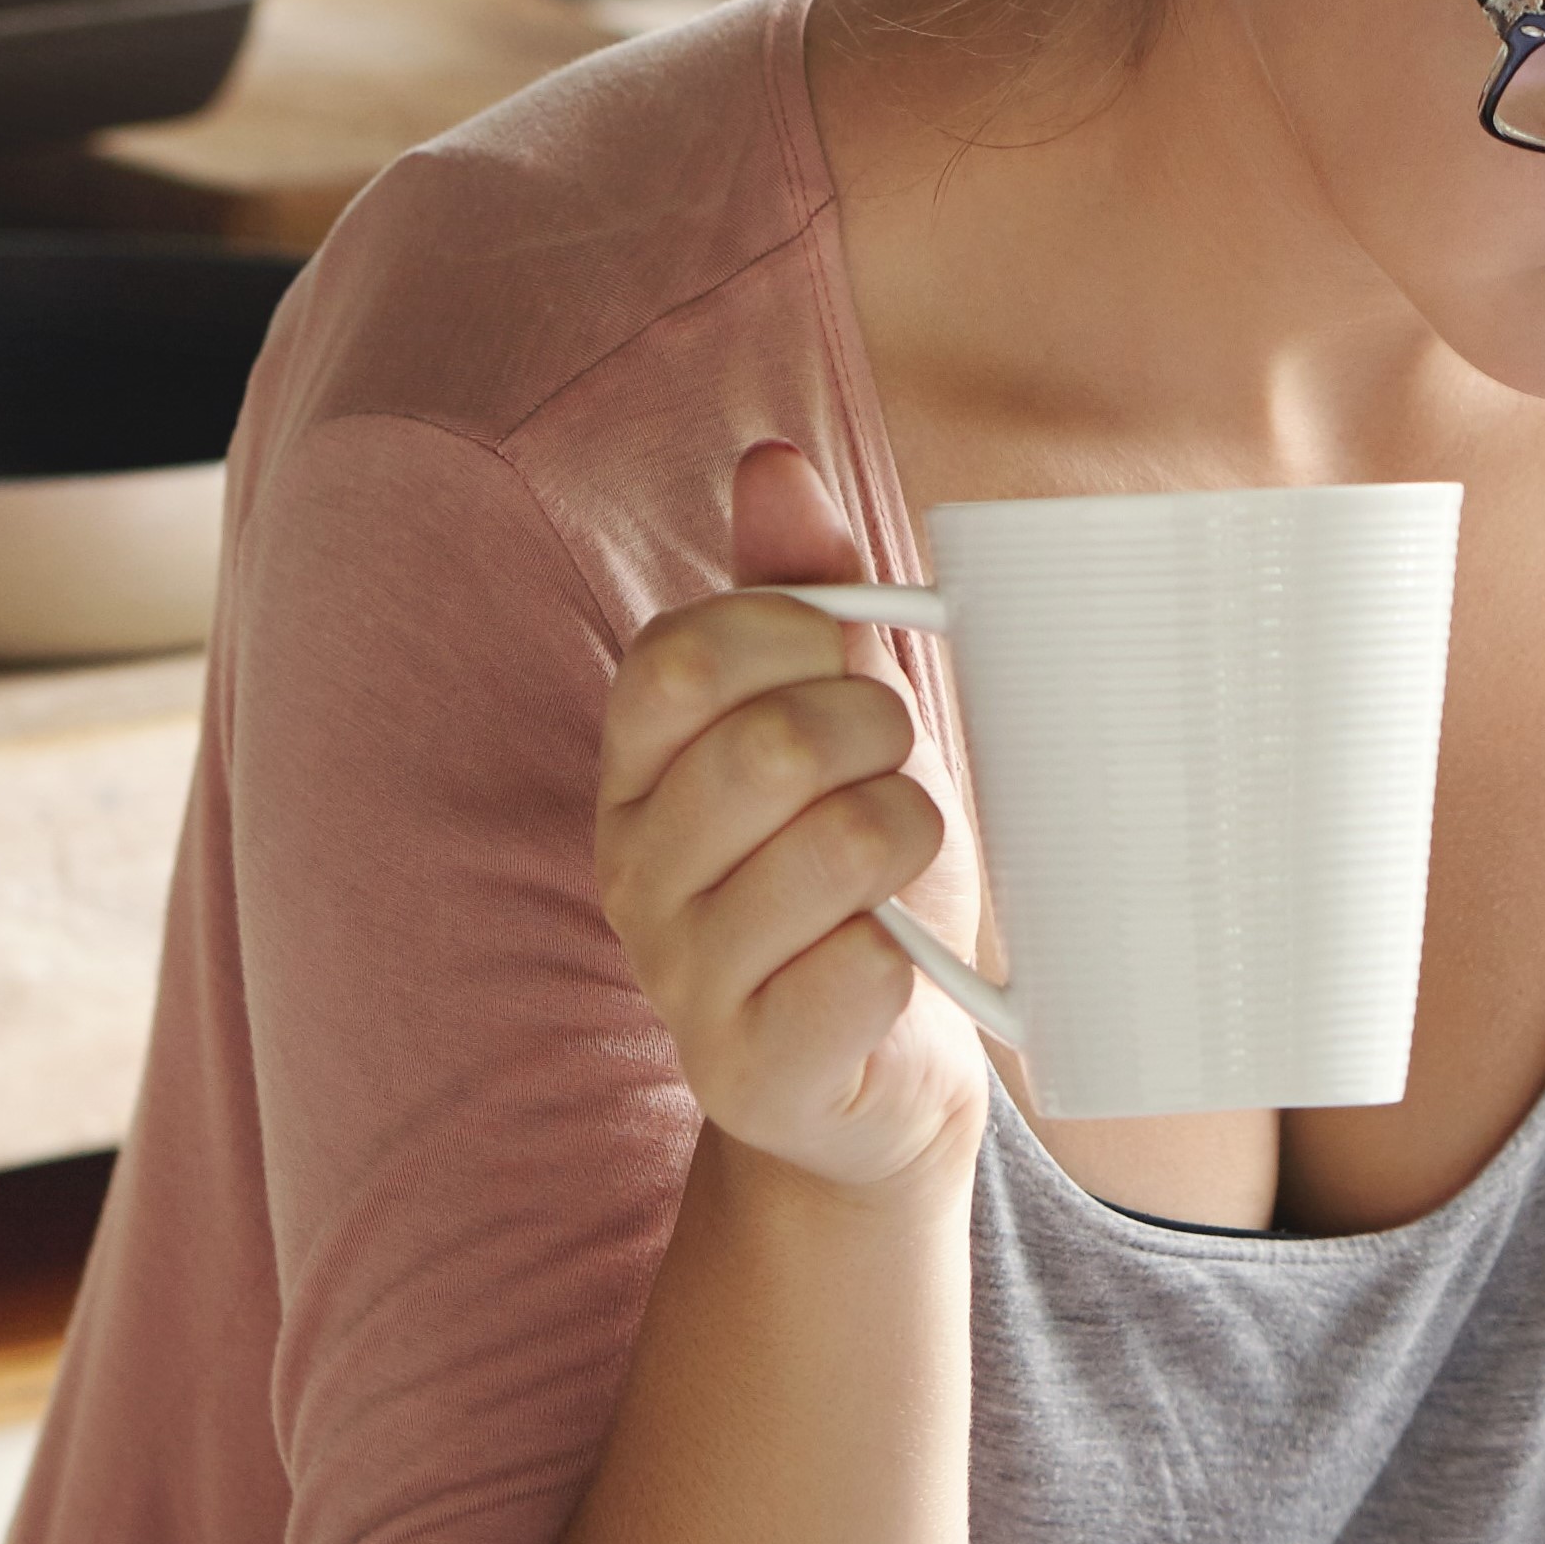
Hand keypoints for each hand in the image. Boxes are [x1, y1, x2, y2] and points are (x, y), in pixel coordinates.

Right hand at [592, 439, 984, 1189]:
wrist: (877, 1082)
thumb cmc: (860, 887)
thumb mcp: (837, 727)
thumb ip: (801, 598)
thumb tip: (773, 462)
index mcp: (639, 771)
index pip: (683, 656)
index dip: (797, 640)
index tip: (852, 670)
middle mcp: (634, 870)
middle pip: (768, 745)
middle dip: (876, 737)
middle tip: (902, 772)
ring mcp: (682, 977)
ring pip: (834, 848)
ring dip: (910, 838)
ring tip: (906, 870)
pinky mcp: (752, 1070)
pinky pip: (861, 971)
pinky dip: (910, 957)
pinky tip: (896, 973)